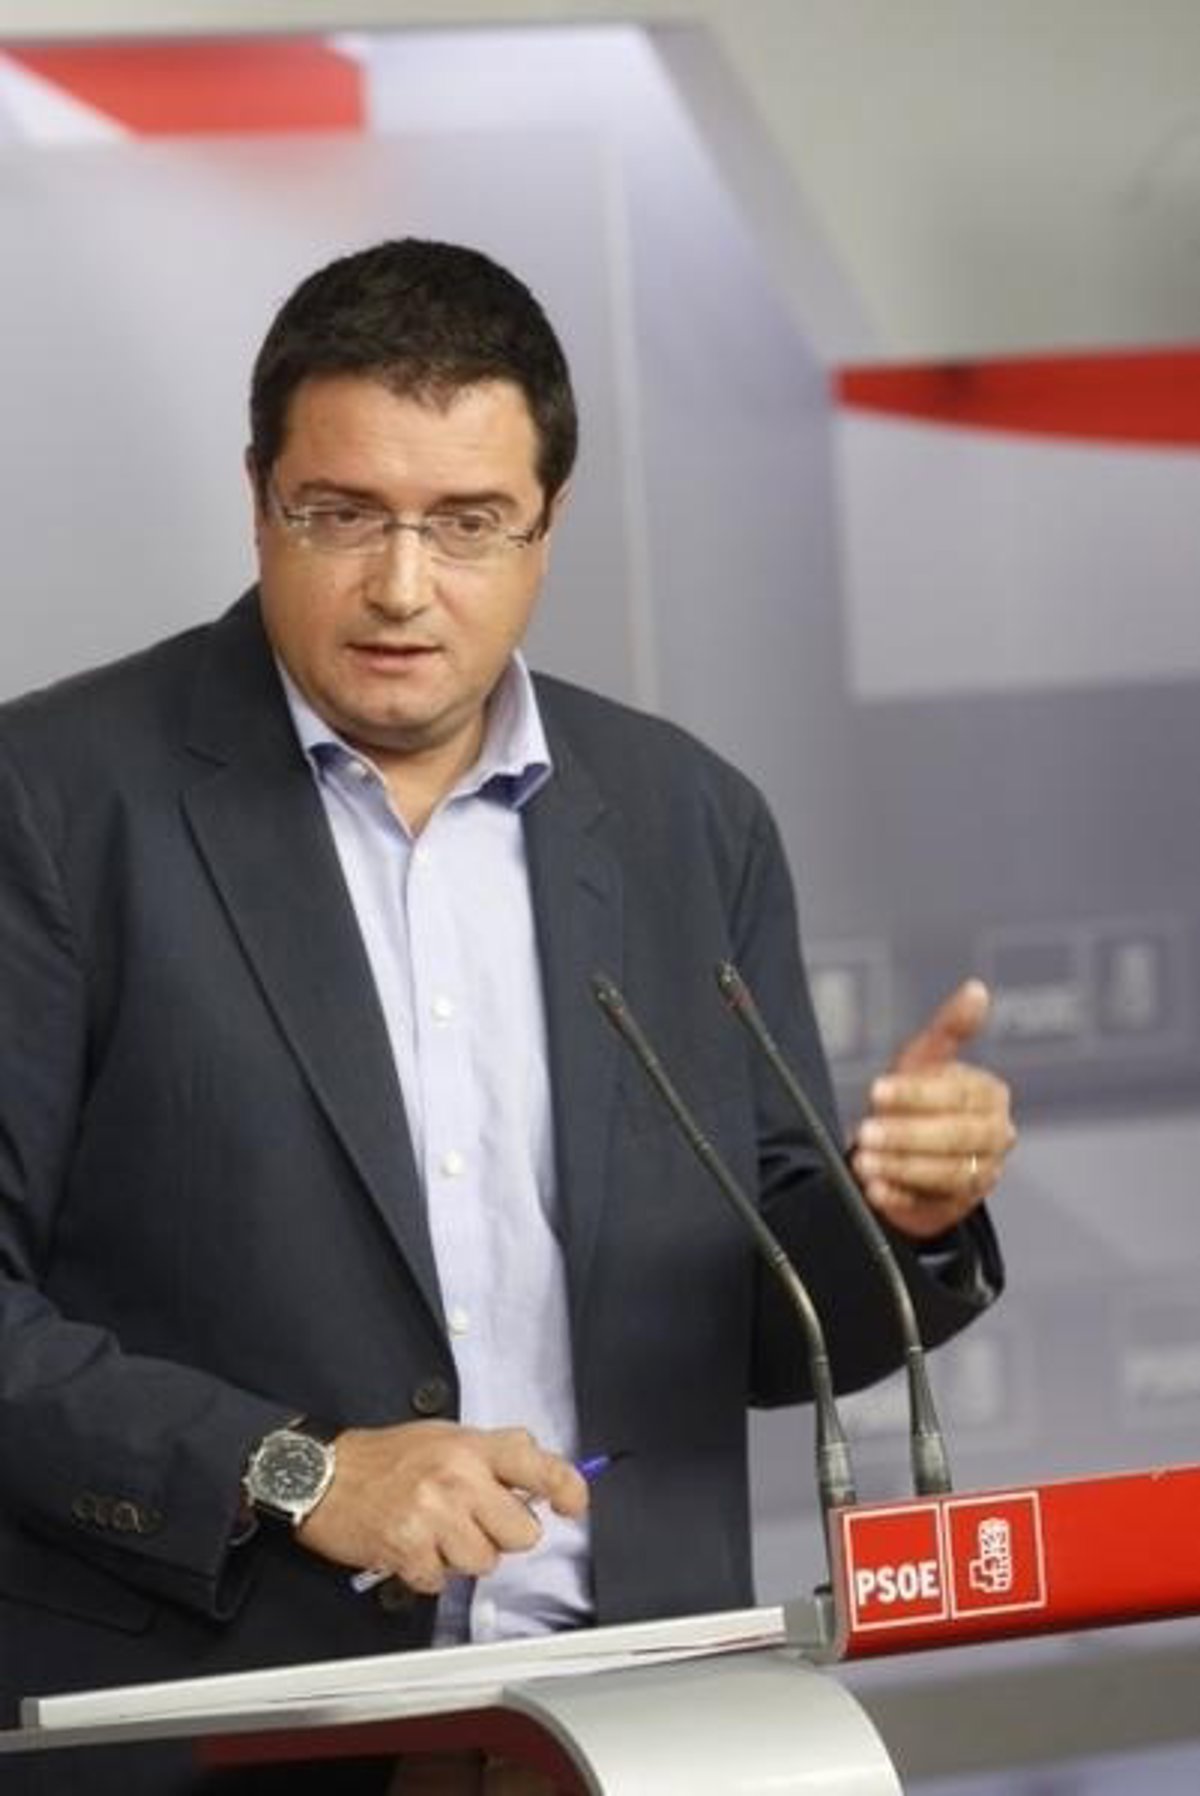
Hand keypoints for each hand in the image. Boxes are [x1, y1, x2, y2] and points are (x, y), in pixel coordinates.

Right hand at [295, 1420, 587, 1594]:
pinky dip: (430, 1572)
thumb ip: (492, 1453)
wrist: (323, 1474)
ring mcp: (435, 1516)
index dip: (567, 1489)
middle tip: (473, 1521)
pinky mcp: (410, 1550)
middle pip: (522, 1533)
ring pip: (485, 1563)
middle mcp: (459, 1478)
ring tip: (436, 1532)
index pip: (539, 1465)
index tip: (573, 1506)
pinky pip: (444, 1581)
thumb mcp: (445, 1435)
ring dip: (464, 1557)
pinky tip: (413, 1547)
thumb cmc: (384, 1456)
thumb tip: (537, 1476)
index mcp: (472, 1446)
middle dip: (502, 1535)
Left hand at [850, 977, 1014, 1240]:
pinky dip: (902, 1199)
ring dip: (902, 1168)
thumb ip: (949, 1028)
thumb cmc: (917, 1097)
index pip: (958, 1095)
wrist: (906, 1150)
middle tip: (866, 1133)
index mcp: (989, 1095)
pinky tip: (875, 1190)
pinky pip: (934, 1206)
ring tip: (864, 1163)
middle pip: (958, 1137)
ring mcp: (983, 1173)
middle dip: (908, 1136)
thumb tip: (977, 989)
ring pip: (949, 1174)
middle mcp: (996, 1135)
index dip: (916, 1094)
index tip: (876, 1092)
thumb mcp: (924, 1060)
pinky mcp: (961, 1206)